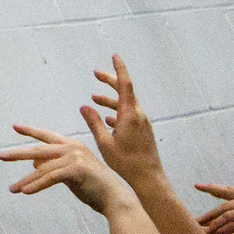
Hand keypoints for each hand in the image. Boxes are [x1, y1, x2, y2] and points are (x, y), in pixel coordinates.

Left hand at [1, 124, 133, 215]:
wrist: (113, 197)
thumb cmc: (93, 186)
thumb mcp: (71, 172)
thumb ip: (55, 165)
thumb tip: (33, 164)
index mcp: (72, 144)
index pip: (46, 135)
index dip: (30, 131)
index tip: (15, 127)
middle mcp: (72, 147)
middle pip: (39, 149)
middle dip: (18, 153)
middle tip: (0, 156)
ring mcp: (74, 157)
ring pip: (42, 169)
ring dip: (26, 181)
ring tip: (12, 189)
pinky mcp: (75, 170)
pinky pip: (50, 178)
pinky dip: (36, 186)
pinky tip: (25, 192)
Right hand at [89, 54, 161, 180]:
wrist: (148, 177)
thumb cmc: (125, 163)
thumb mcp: (104, 143)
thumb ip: (94, 123)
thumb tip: (84, 107)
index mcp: (129, 115)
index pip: (125, 85)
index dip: (119, 69)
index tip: (114, 56)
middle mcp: (138, 115)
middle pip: (125, 92)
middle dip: (110, 82)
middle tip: (96, 74)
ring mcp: (142, 123)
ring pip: (125, 105)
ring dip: (110, 101)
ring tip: (94, 99)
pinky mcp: (143, 131)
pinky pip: (129, 116)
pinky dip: (117, 113)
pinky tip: (108, 119)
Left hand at [195, 183, 233, 233]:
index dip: (218, 191)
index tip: (204, 187)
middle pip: (227, 195)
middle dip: (210, 193)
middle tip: (196, 189)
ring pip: (225, 209)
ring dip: (210, 219)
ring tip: (197, 225)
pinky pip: (229, 217)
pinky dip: (219, 225)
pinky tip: (210, 232)